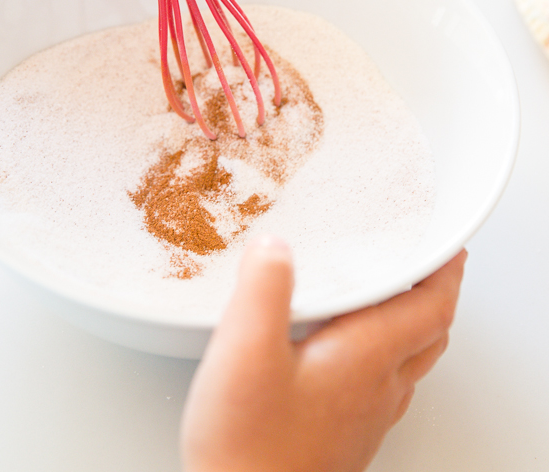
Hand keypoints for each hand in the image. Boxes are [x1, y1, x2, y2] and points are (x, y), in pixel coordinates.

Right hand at [181, 236, 466, 471]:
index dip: (446, 273)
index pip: (431, 309)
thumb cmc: (248, 447)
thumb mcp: (246, 351)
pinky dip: (381, 355)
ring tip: (388, 301)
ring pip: (407, 363)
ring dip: (409, 325)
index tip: (448, 248)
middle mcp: (375, 390)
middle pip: (427, 336)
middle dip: (433, 296)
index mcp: (365, 359)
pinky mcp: (341, 435)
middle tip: (424, 269)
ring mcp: (362, 418)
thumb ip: (264, 289)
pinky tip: (344, 355)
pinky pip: (380, 385)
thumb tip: (274, 247)